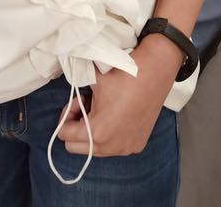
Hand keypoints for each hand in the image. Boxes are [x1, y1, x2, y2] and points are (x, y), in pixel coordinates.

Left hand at [57, 37, 181, 156]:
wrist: (154, 72)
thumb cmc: (123, 75)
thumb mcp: (92, 80)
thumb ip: (74, 93)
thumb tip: (66, 92)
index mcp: (98, 132)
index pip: (65, 135)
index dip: (66, 115)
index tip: (76, 100)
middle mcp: (112, 147)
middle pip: (76, 147)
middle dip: (76, 126)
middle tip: (85, 105)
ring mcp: (126, 148)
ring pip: (95, 149)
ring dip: (92, 131)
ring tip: (101, 108)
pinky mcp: (137, 145)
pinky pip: (113, 147)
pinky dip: (109, 134)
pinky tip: (116, 114)